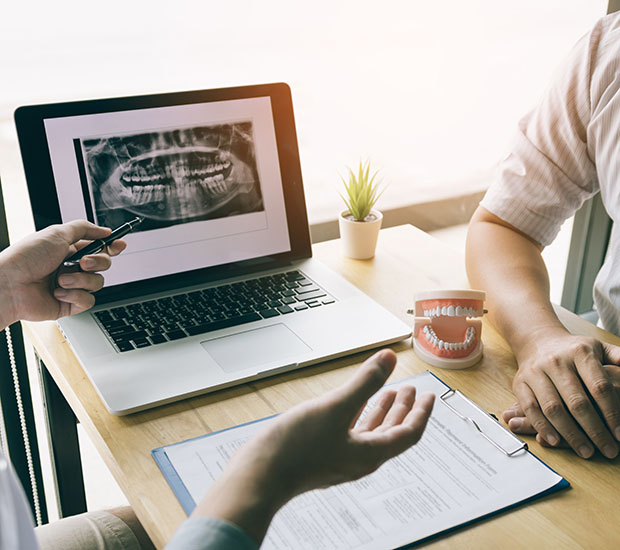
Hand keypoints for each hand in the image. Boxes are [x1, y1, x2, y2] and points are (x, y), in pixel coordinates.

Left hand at [0, 220, 125, 325]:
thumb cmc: (26, 258)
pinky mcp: (69, 303)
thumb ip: (84, 229)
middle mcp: (71, 267)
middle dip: (97, 262)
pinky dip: (75, 295)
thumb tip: (105, 230)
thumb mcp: (56, 233)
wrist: (9, 285)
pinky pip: (88, 300)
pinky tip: (58, 292)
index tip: (119, 244)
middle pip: (104, 264)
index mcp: (69, 249)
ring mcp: (71, 286)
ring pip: (97, 283)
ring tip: (60, 279)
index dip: (111, 246)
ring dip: (80, 280)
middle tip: (82, 262)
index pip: (98, 246)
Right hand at [193, 349, 434, 543]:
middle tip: (412, 390)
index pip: (408, 433)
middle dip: (403, 409)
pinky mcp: (323, 454)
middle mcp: (359, 459)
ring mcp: (340, 457)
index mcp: (370, 454)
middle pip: (392, 433)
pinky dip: (359, 415)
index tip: (430, 396)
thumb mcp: (336, 407)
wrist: (259, 476)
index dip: (421, 413)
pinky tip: (353, 404)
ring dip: (382, 411)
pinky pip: (351, 432)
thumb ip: (365, 382)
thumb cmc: (296, 448)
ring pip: (371, 432)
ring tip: (388, 392)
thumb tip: (390, 358)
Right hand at [509, 330, 619, 458]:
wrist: (538, 341)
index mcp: (580, 353)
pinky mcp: (520, 383)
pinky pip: (531, 408)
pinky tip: (555, 440)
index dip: (612, 413)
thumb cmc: (572, 351)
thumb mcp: (598, 347)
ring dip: (570, 433)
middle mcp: (556, 362)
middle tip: (608, 450)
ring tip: (585, 451)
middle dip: (594, 430)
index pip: (599, 387)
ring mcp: (536, 373)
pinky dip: (542, 426)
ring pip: (553, 408)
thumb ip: (618, 357)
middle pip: (577, 402)